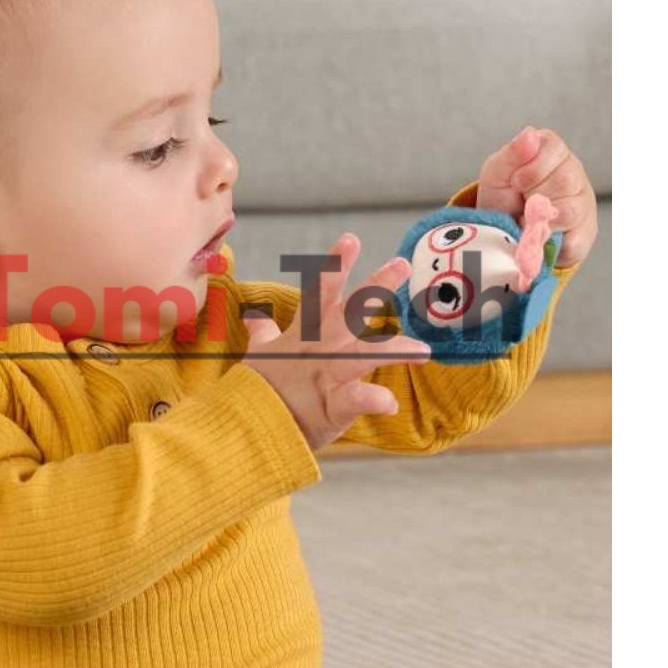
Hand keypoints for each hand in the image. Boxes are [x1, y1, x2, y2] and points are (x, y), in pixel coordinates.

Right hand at [241, 232, 430, 452]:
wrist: (244, 428)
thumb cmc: (257, 391)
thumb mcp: (259, 356)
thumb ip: (264, 333)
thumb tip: (254, 316)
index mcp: (303, 335)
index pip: (319, 292)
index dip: (335, 265)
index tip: (351, 239)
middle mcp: (318, 349)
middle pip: (349, 312)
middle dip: (375, 287)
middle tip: (401, 264)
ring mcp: (326, 376)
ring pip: (362, 355)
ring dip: (393, 350)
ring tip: (423, 350)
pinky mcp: (330, 408)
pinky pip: (355, 401)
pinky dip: (373, 400)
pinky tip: (390, 402)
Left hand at [476, 126, 598, 267]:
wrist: (500, 232)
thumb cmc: (502, 196)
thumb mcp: (496, 173)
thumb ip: (511, 154)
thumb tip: (530, 134)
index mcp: (553, 151)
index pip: (555, 151)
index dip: (530, 171)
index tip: (515, 182)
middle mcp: (574, 172)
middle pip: (565, 181)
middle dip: (534, 196)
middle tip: (521, 202)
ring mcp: (583, 203)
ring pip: (570, 211)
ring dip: (540, 220)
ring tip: (526, 219)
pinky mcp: (585, 232)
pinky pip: (574, 240)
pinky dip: (549, 241)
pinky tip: (538, 235)